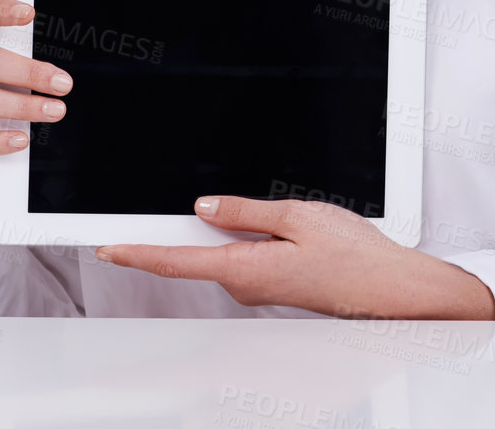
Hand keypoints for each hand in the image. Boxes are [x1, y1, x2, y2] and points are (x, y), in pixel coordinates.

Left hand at [95, 196, 494, 320]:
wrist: (387, 287)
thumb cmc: (353, 255)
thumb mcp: (298, 215)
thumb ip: (245, 212)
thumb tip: (205, 207)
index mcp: (244, 268)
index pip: (176, 261)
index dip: (136, 252)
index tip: (106, 246)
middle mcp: (244, 284)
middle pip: (196, 252)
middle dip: (187, 228)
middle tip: (176, 209)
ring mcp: (256, 286)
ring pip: (221, 251)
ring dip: (222, 230)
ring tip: (252, 213)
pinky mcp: (270, 283)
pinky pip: (240, 256)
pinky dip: (239, 238)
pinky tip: (264, 224)